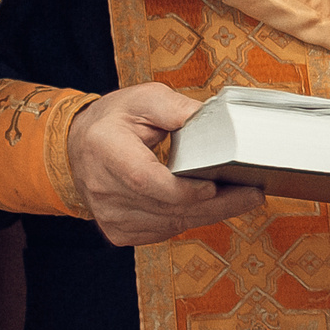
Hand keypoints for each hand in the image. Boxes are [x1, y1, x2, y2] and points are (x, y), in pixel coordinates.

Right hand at [70, 84, 263, 246]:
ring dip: (210, 214)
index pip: (144, 180)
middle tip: (252, 194)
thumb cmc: (113, 120)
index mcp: (106, 150)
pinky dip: (191, 219)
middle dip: (216, 204)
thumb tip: (210, 118)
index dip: (181, 189)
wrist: (76, 147)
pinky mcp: (118, 231)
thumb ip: (176, 107)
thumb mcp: (143, 98)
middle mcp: (103, 188)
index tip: (213, 186)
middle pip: (166, 208)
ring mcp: (110, 215)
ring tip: (244, 199)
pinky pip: (164, 231)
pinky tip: (213, 207)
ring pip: (170, 224)